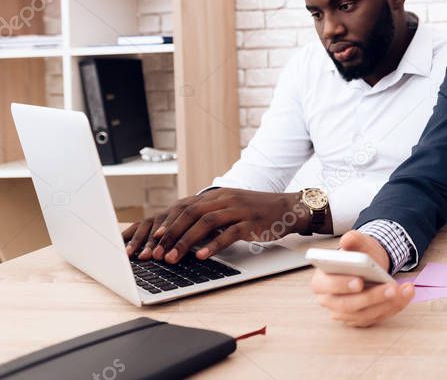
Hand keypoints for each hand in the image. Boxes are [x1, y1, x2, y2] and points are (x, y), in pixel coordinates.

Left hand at [121, 188, 305, 263]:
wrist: (288, 208)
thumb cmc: (256, 212)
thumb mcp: (230, 208)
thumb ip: (209, 216)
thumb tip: (183, 233)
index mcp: (217, 195)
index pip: (185, 206)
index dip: (167, 223)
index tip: (152, 240)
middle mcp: (225, 199)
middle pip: (191, 213)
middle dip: (171, 234)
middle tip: (157, 252)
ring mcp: (238, 209)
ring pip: (206, 223)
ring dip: (186, 241)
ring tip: (173, 258)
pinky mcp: (251, 222)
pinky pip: (228, 233)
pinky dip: (212, 245)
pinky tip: (201, 256)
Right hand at [310, 231, 414, 327]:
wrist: (369, 266)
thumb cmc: (358, 255)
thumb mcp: (357, 243)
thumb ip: (352, 240)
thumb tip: (347, 240)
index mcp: (321, 281)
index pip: (325, 286)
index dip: (341, 285)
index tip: (359, 281)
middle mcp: (329, 301)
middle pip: (348, 305)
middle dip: (371, 297)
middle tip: (391, 288)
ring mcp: (344, 313)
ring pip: (365, 314)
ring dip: (387, 303)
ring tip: (404, 290)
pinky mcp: (360, 319)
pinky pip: (377, 317)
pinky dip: (394, 307)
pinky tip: (406, 294)